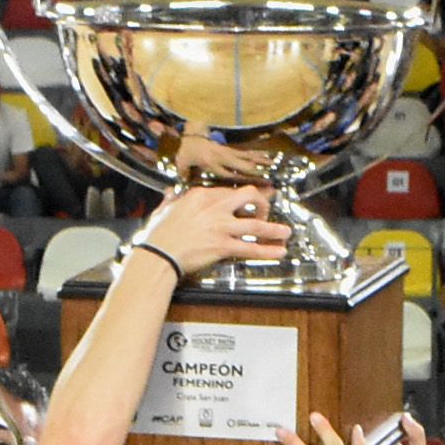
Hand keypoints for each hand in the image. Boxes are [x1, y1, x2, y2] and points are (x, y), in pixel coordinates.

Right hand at [136, 183, 293, 278]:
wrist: (158, 254)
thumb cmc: (158, 234)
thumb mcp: (164, 209)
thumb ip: (171, 200)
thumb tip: (170, 194)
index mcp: (201, 195)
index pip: (229, 190)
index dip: (243, 196)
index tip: (250, 199)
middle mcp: (215, 207)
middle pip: (249, 196)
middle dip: (263, 203)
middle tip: (266, 213)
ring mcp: (221, 227)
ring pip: (256, 225)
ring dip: (274, 229)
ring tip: (286, 233)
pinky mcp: (223, 246)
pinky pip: (250, 248)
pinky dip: (267, 251)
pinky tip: (279, 252)